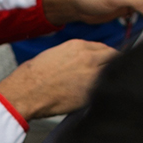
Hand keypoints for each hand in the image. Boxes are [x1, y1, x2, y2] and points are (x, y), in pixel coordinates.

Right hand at [0, 40, 114, 120]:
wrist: (26, 91)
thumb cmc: (34, 75)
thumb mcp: (56, 54)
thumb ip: (75, 55)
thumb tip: (86, 62)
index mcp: (78, 46)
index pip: (104, 48)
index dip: (108, 57)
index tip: (108, 63)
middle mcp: (89, 57)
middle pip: (114, 58)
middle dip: (115, 65)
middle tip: (114, 74)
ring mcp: (92, 75)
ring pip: (115, 72)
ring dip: (114, 78)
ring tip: (110, 85)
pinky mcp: (91, 92)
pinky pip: (108, 89)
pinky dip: (108, 91)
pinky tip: (104, 96)